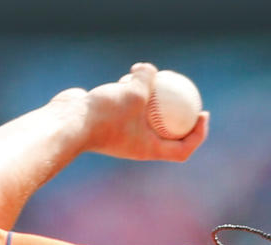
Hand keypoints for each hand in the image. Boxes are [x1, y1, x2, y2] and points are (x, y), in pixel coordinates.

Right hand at [51, 62, 208, 162]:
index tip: (203, 114)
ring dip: (152, 96)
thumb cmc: (104, 114)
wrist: (68, 122)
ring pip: (146, 115)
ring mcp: (123, 132)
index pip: (182, 149)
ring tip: (152, 78)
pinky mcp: (109, 119)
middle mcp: (138, 144)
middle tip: (188, 94)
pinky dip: (131, 91)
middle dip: (180, 115)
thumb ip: (147, 79)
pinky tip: (129, 73)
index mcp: (149, 149)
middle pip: (167, 133)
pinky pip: (128, 105)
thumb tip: (153, 69)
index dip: (198, 135)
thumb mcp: (134, 92)